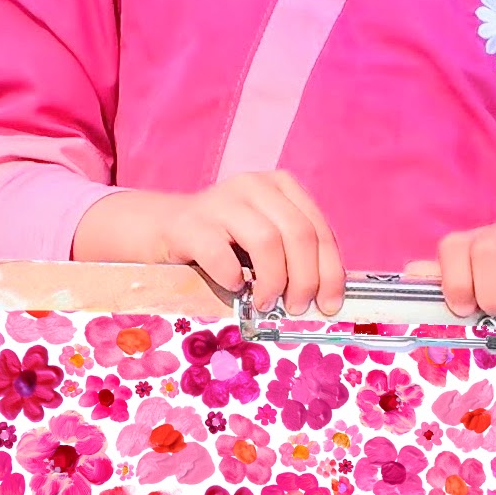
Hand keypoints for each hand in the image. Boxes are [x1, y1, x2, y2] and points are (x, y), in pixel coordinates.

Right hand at [76, 172, 344, 314]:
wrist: (165, 229)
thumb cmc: (226, 242)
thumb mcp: (266, 239)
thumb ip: (295, 256)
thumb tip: (328, 298)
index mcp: (281, 186)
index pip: (318, 228)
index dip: (330, 271)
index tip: (330, 305)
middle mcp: (254, 185)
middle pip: (298, 233)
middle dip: (305, 279)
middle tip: (298, 308)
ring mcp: (220, 201)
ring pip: (267, 240)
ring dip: (273, 281)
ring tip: (266, 304)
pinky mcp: (190, 223)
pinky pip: (221, 254)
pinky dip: (233, 278)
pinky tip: (235, 288)